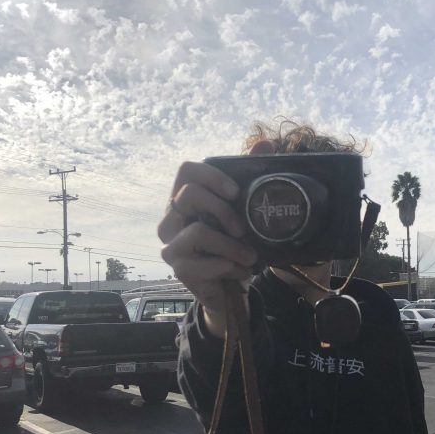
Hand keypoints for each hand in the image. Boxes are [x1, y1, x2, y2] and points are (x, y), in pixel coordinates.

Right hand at [158, 142, 273, 335]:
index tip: (236, 192)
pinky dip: (229, 266)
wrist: (231, 290)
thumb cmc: (235, 247)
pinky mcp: (178, 269)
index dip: (212, 176)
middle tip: (243, 230)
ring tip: (249, 257)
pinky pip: (205, 262)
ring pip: (199, 231)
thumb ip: (250, 177)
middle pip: (189, 195)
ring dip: (232, 246)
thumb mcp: (245, 213)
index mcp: (184, 200)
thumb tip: (264, 143)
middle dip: (224, 211)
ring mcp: (170, 245)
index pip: (186, 171)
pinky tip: (238, 271)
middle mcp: (170, 219)